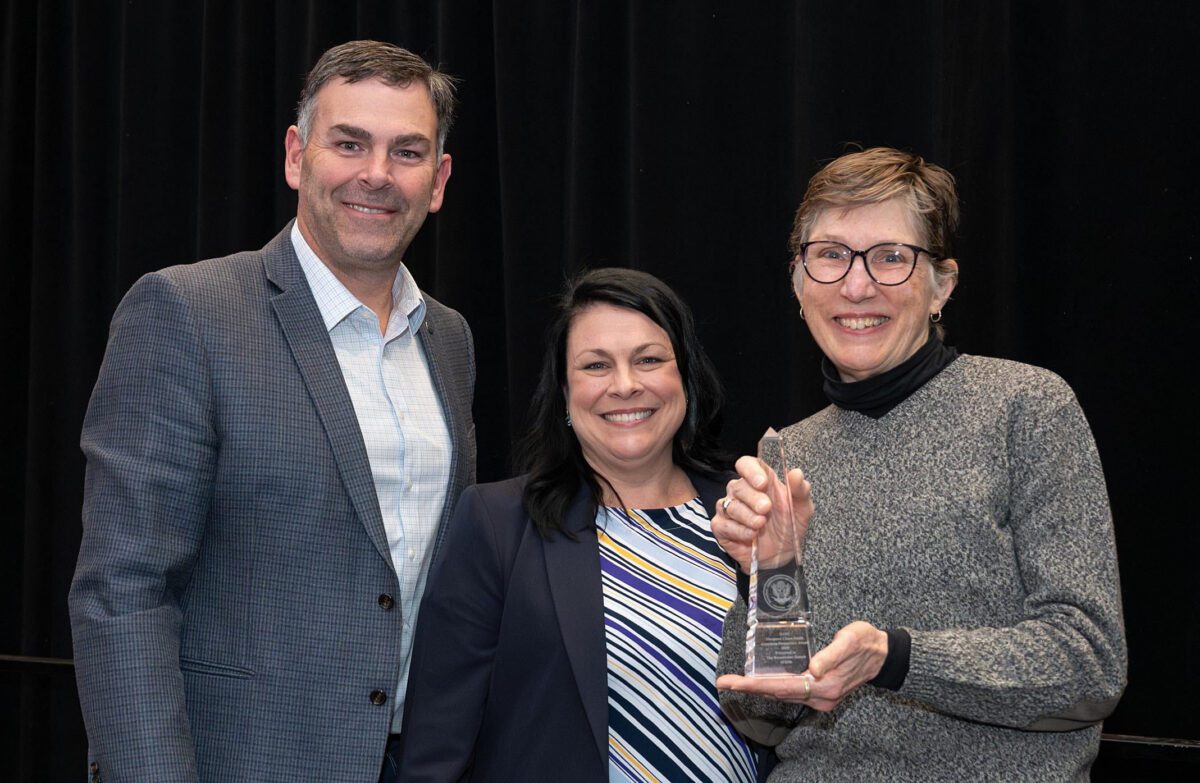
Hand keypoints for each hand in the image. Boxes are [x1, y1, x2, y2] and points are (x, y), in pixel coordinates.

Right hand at [713, 455, 812, 572]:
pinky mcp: (721, 527)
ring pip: (729, 505)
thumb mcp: (802, 510)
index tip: (762, 483)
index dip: (750, 470)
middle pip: (737, 486)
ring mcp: (729, 509)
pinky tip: (752, 536)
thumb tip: (796, 473)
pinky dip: (738, 530)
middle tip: (766, 509)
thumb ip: (800, 491)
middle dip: (752, 498)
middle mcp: (742, 492)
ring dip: (747, 516)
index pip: (746, 464)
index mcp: (760, 481)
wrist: (782, 556)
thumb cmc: (789, 527)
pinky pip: (723, 524)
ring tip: (761, 525)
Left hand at [716, 621, 887, 711]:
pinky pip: (791, 692)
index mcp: (825, 686)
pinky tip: (760, 681)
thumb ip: (831, 655)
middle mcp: (820, 697)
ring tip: (734, 682)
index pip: (781, 687)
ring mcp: (821, 698)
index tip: (731, 682)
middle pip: (777, 693)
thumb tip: (813, 669)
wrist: (884, 656)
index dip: (753, 685)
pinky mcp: (821, 693)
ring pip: (783, 694)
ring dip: (758, 688)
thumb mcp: (850, 641)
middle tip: (722, 682)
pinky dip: (773, 687)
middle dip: (748, 688)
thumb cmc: (866, 643)